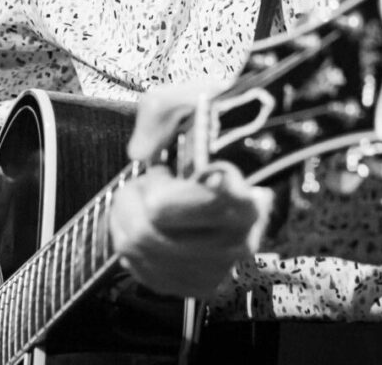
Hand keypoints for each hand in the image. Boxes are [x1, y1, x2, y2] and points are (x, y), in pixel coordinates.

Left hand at [108, 80, 277, 298]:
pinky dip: (137, 253)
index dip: (156, 184)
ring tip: (148, 203)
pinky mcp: (205, 282)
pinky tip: (147, 229)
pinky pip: (152, 279)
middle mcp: (238, 241)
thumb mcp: (191, 99)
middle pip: (146, 235)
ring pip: (141, 257)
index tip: (166, 166)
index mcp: (241, 199)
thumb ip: (159, 112)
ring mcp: (222, 266)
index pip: (169, 207)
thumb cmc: (220, 129)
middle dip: (131, 203)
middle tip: (145, 183)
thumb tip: (138, 153)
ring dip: (129, 225)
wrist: (251, 158)